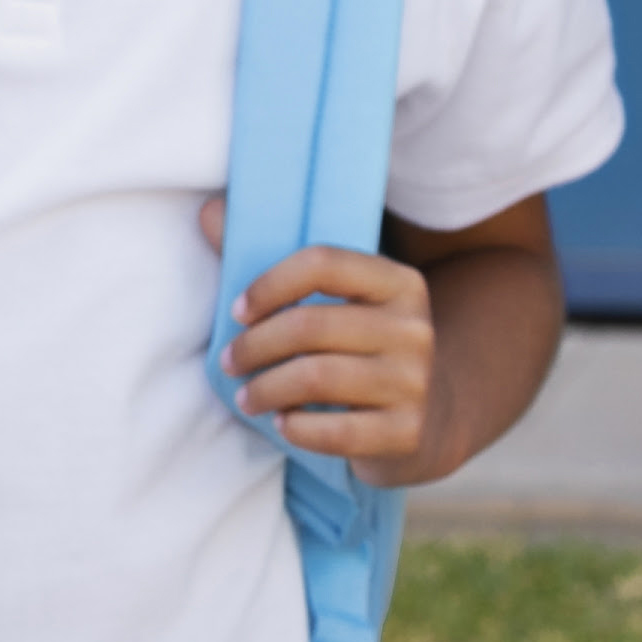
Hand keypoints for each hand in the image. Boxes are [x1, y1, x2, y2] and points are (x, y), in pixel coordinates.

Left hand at [219, 222, 440, 471]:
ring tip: (246, 398)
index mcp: (397, 282)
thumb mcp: (336, 302)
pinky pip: (337, 431)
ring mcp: (415, 381)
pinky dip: (298, 428)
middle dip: (254, 346)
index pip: (323, 262)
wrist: (431, 414)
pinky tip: (283, 424)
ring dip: (266, 389)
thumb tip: (210, 210)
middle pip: (311, 325)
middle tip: (228, 363)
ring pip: (318, 378)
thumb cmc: (360, 348)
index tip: (237, 311)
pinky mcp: (407, 431)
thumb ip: (274, 260)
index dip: (269, 284)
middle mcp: (414, 328)